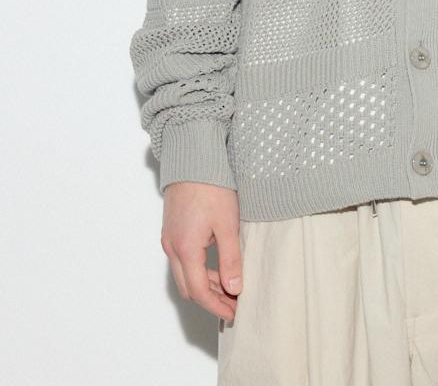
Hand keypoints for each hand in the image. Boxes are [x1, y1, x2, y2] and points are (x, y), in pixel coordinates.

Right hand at [161, 182, 242, 320]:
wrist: (192, 157)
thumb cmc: (210, 185)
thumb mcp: (227, 223)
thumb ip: (231, 258)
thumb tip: (234, 288)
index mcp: (185, 248)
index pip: (199, 291)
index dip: (217, 306)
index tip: (235, 313)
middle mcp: (172, 247)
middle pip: (189, 287)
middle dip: (211, 300)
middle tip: (234, 304)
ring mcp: (170, 239)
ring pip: (185, 275)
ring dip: (206, 285)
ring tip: (230, 288)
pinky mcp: (172, 230)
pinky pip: (183, 260)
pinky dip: (200, 270)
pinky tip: (218, 268)